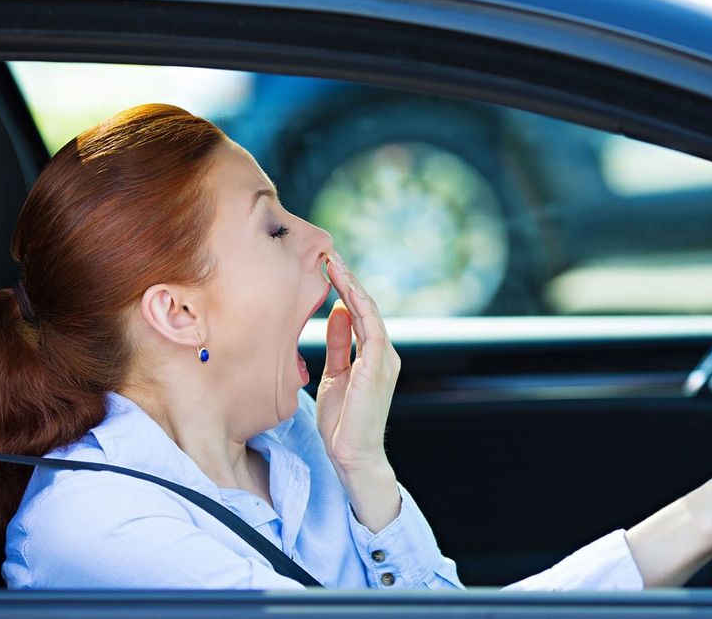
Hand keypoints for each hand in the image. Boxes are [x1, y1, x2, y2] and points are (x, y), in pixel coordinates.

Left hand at [315, 250, 401, 531]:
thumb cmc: (342, 424)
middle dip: (348, 280)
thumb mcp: (333, 376)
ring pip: (370, 311)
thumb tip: (336, 313)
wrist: (353, 457)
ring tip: (334, 262)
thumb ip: (338, 345)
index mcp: (373, 356)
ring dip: (352, 285)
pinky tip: (344, 288)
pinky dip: (359, 304)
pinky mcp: (379, 366)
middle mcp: (383, 354)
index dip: (344, 289)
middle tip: (328, 254)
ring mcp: (384, 359)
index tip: (326, 267)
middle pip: (366, 307)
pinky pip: (371, 327)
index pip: (359, 314)